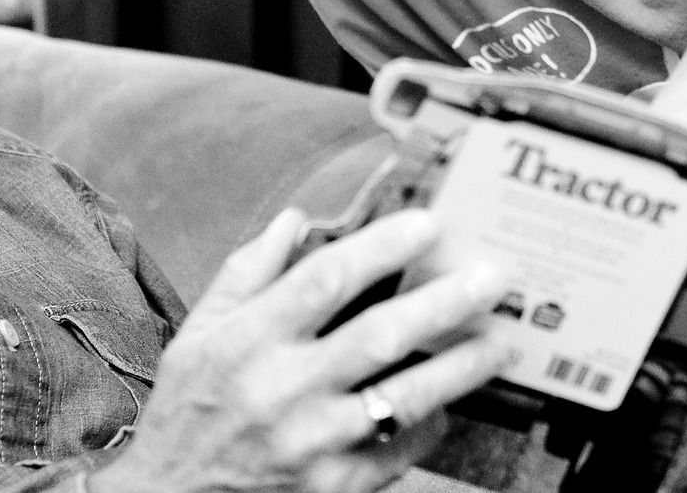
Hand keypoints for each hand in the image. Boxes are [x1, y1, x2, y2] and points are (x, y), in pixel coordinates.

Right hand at [95, 207, 510, 492]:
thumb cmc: (187, 410)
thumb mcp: (199, 332)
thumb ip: (247, 273)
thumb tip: (294, 221)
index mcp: (247, 340)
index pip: (323, 279)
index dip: (380, 247)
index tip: (426, 225)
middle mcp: (282, 389)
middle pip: (377, 336)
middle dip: (442, 302)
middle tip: (491, 277)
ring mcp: (311, 443)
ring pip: (401, 397)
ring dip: (458, 367)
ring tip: (499, 341)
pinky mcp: (331, 487)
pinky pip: (396, 451)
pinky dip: (429, 424)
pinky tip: (450, 402)